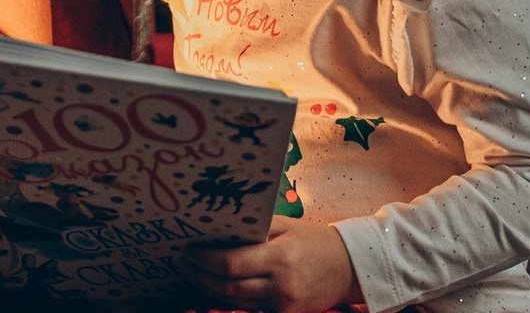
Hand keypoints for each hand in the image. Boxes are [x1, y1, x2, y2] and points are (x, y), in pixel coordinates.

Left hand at [180, 217, 361, 312]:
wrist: (347, 266)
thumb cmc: (311, 239)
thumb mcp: (283, 226)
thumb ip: (253, 229)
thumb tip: (218, 226)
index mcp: (278, 258)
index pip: (231, 263)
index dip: (204, 260)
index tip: (188, 250)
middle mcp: (281, 285)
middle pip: (229, 287)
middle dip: (201, 275)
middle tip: (183, 262)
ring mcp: (285, 305)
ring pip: (238, 301)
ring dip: (211, 289)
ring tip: (194, 273)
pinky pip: (253, 309)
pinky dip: (233, 299)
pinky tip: (217, 288)